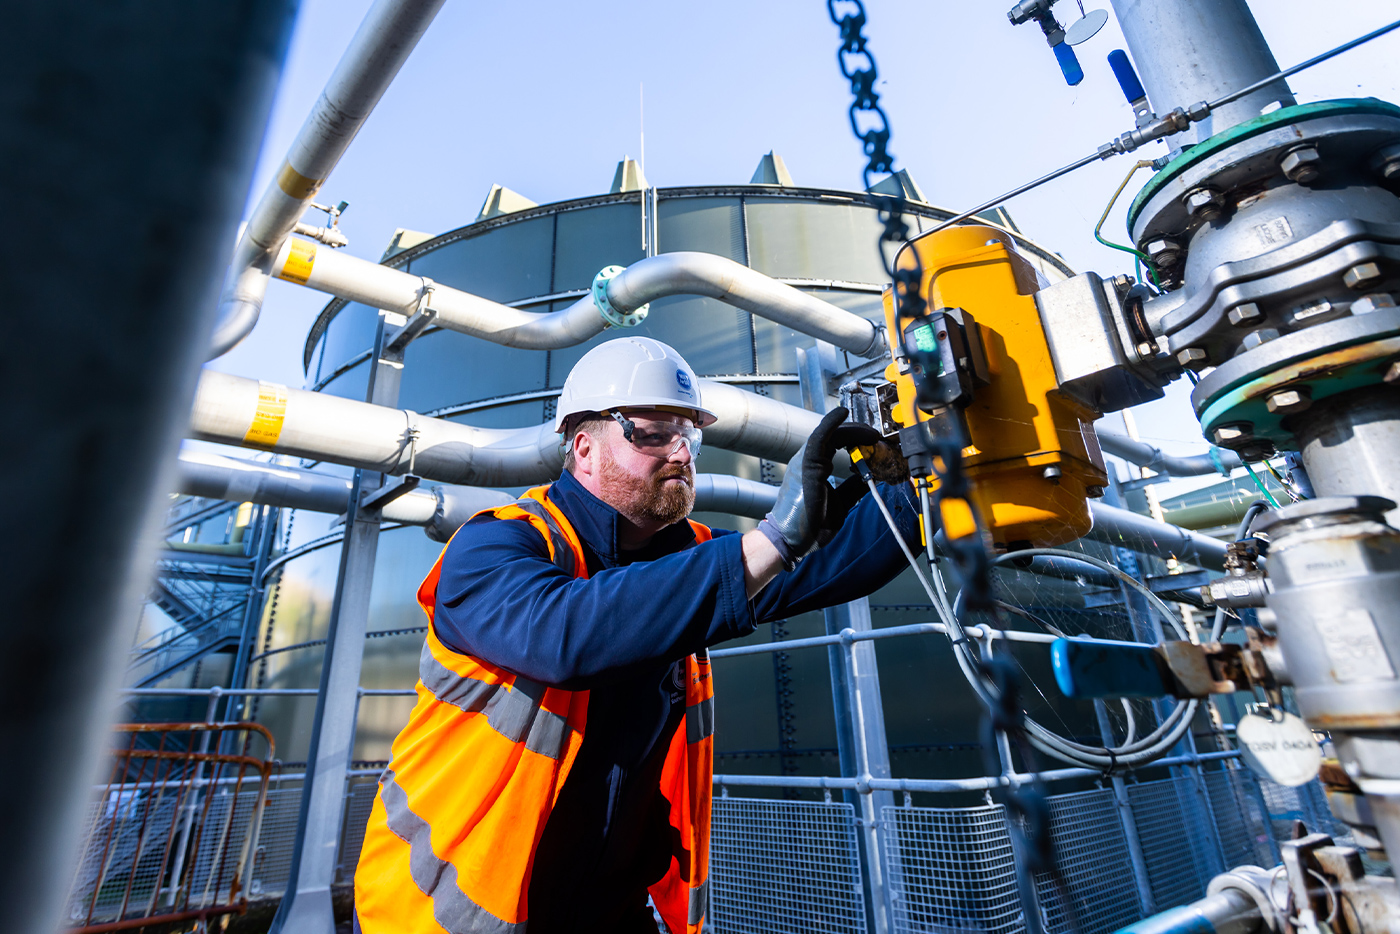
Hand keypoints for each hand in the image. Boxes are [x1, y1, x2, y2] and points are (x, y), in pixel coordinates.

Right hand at [760, 407, 865, 564]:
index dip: (856, 439)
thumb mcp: (840, 502)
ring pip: (830, 433)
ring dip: (853, 430)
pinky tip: (843, 413)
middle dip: (858, 433)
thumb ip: (853, 488)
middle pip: (835, 436)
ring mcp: (806, 460)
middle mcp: (808, 460)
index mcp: (814, 467)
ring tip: (871, 432)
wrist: (793, 538)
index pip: (837, 444)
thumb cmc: (809, 524)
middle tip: (877, 436)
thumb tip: (870, 477)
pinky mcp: (807, 463)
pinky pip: (819, 436)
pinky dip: (831, 423)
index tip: (874, 442)